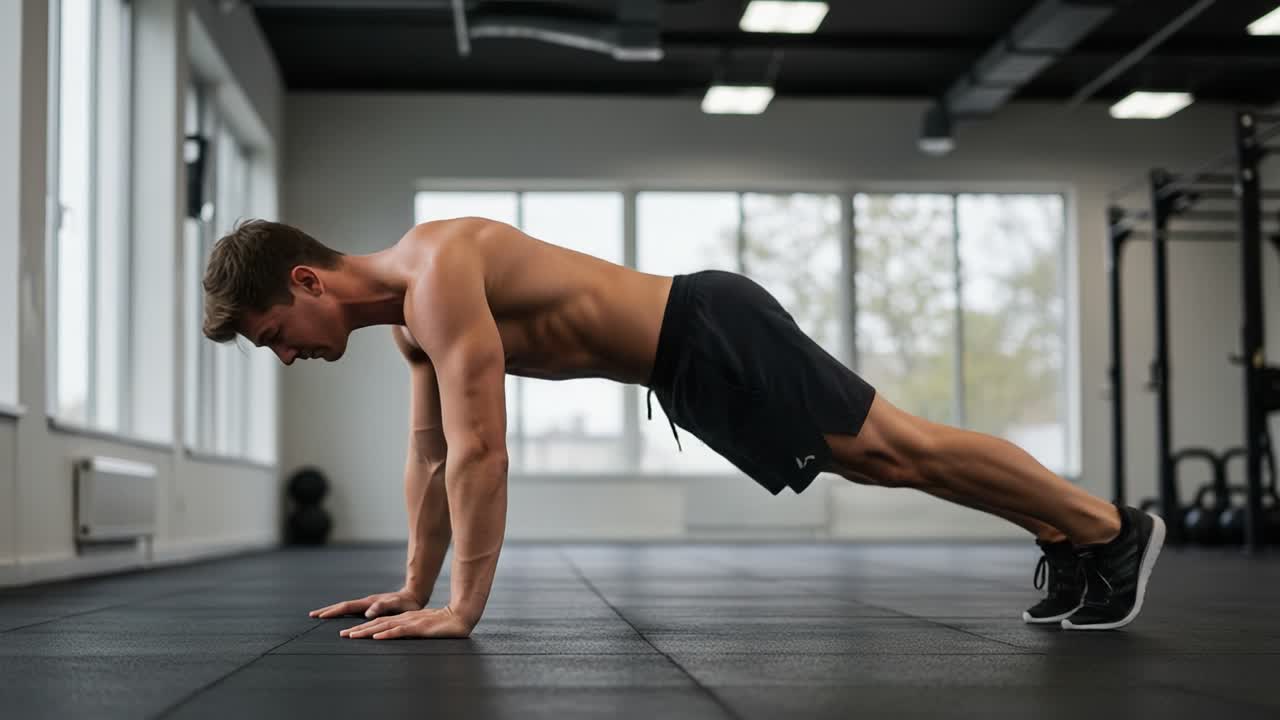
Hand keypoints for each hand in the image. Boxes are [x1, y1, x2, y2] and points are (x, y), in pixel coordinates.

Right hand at [308, 588, 424, 619]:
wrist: (414, 596)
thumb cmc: (407, 603)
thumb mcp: (396, 605)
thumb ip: (382, 607)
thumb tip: (366, 613)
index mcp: (369, 602)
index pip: (347, 607)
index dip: (333, 611)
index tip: (320, 616)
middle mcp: (366, 602)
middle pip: (343, 605)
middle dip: (328, 610)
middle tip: (312, 615)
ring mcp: (368, 604)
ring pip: (347, 607)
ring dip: (334, 611)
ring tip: (321, 616)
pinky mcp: (371, 607)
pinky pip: (353, 610)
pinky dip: (343, 612)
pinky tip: (340, 617)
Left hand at [339, 606, 473, 639]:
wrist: (461, 617)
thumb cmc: (443, 624)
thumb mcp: (423, 628)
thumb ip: (410, 631)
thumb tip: (396, 636)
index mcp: (405, 619)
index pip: (381, 623)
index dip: (364, 628)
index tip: (349, 633)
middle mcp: (405, 619)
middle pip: (378, 623)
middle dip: (359, 629)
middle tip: (343, 635)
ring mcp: (412, 622)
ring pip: (385, 626)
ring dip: (367, 631)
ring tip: (353, 635)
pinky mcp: (419, 627)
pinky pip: (400, 631)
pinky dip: (387, 633)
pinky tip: (377, 636)